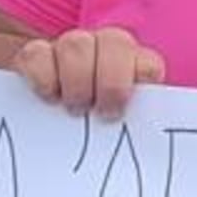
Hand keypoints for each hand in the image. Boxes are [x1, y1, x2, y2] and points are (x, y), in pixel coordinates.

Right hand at [14, 26, 165, 118]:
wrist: (51, 130)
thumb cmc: (97, 133)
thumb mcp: (123, 130)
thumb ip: (137, 129)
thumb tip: (159, 154)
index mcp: (136, 67)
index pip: (148, 65)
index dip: (140, 83)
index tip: (120, 112)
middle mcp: (106, 49)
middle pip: (116, 42)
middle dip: (110, 82)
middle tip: (101, 112)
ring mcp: (70, 48)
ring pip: (76, 44)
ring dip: (77, 81)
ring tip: (75, 111)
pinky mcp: (36, 55)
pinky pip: (37, 53)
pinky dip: (42, 77)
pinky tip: (48, 98)